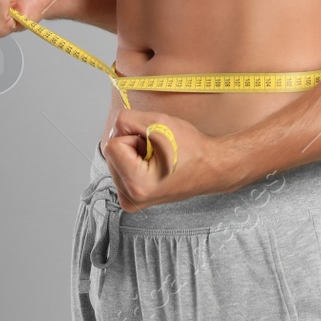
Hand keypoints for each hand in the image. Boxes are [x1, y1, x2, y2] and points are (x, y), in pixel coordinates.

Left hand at [102, 109, 229, 210]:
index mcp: (137, 185)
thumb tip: (113, 126)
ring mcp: (131, 200)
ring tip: (157, 159)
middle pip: (111, 153)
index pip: (112, 145)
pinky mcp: (132, 198)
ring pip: (115, 159)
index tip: (154, 145)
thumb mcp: (158, 123)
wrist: (210, 168)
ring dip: (133, 152)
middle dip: (132, 144)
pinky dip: (134, 162)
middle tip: (158, 151)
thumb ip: (126, 119)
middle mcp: (130, 198)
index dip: (134, 137)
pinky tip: (153, 166)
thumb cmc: (191, 149)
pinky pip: (120, 168)